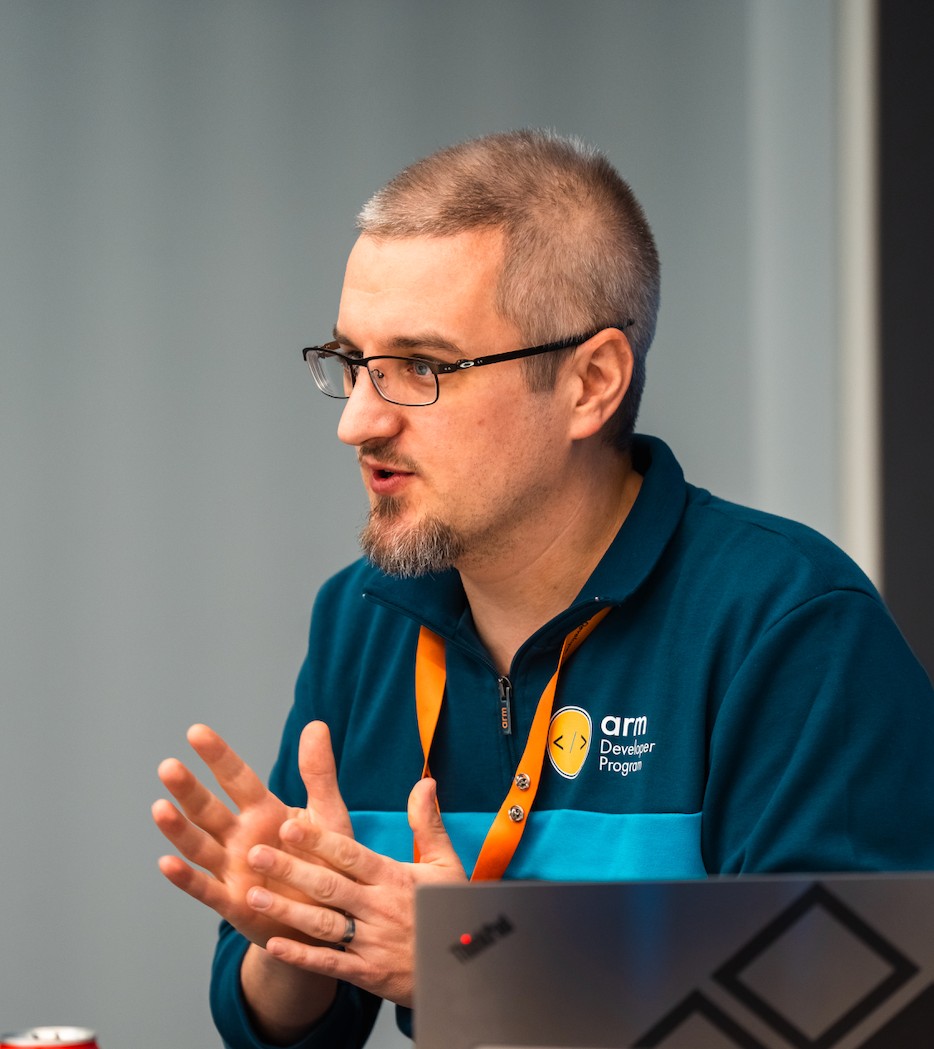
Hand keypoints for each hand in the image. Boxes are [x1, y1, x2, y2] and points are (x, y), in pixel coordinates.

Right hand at [153, 721, 351, 948]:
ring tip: (160, 807)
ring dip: (179, 829)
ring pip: (200, 846)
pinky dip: (185, 878)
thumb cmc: (329, 864)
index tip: (196, 731)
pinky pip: (205, 889)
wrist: (332, 920)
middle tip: (168, 766)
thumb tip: (316, 724)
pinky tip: (166, 862)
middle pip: (209, 810)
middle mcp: (241, 838)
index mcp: (264, 812)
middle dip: (189, 789)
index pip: (238, 779)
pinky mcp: (233, 903)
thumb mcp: (329, 816)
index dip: (219, 756)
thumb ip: (319, 774)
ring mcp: (233, 869)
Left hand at [241, 776, 466, 1008]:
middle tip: (256, 854)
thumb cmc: (450, 910)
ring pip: (324, 924)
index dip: (319, 841)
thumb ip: (428, 822)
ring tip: (253, 897)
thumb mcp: (446, 863)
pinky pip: (329, 964)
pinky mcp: (367, 973)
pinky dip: (300, 956)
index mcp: (395, 878)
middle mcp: (380, 907)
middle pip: (329, 886)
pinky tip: (273, 945)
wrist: (464, 969)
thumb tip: (425, 781)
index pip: (350, 855)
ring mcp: (372, 942)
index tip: (289, 825)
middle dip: (291, 870)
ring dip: (287, 911)